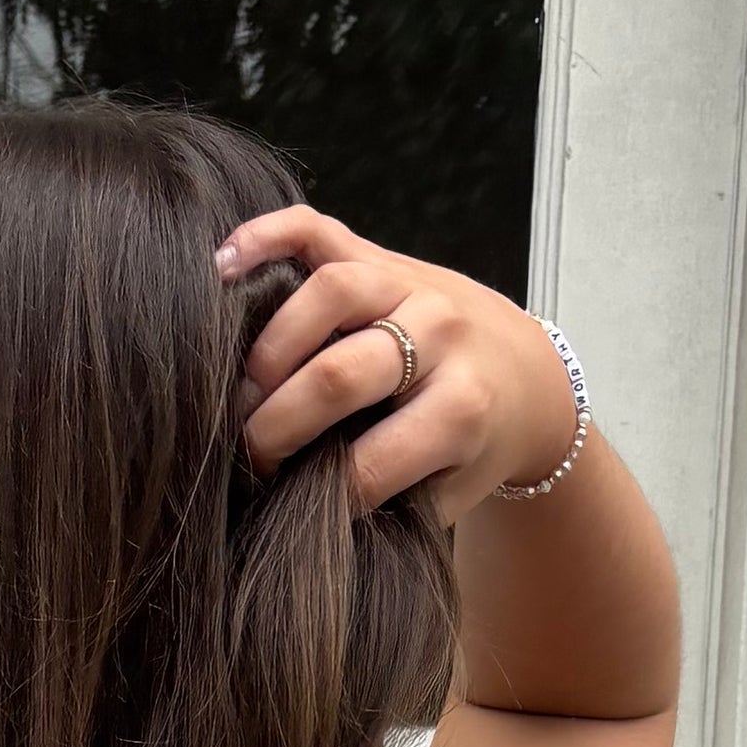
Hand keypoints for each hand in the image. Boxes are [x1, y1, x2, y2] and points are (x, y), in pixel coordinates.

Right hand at [216, 206, 576, 523]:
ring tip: (245, 392)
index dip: (319, 493)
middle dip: (278, 426)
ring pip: (330, 293)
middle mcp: (441, 337)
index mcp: (463, 410)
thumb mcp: (451, 490)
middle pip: (338, 375)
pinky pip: (318, 231)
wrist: (523, 373)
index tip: (287, 504)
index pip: (369, 462)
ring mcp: (411, 285)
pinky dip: (265, 237)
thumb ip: (394, 505)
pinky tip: (223, 267)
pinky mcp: (381, 254)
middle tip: (249, 455)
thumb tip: (302, 516)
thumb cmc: (474, 445)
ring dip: (270, 350)